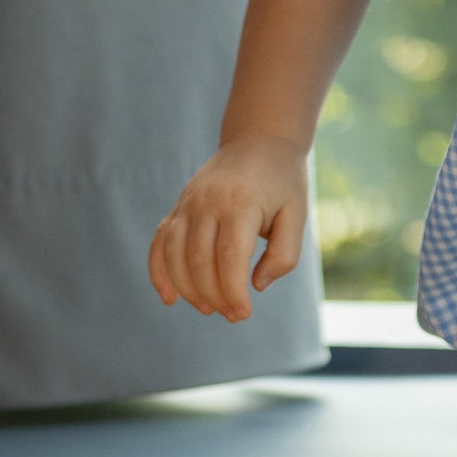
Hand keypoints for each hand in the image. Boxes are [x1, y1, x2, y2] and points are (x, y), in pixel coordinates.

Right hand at [148, 135, 308, 321]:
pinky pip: (159, 242)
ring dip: (188, 288)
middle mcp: (208, 202)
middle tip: (233, 315)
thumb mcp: (297, 215)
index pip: (229, 257)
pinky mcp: (179, 206)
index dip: (233, 291)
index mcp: (241, 204)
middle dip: (214, 295)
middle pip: (199, 260)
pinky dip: (159, 271)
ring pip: (174, 254)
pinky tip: (169, 298)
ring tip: (208, 308)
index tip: (243, 313)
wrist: (259, 141)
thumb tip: (257, 286)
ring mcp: (188, 203)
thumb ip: (284, 255)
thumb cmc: (282, 182)